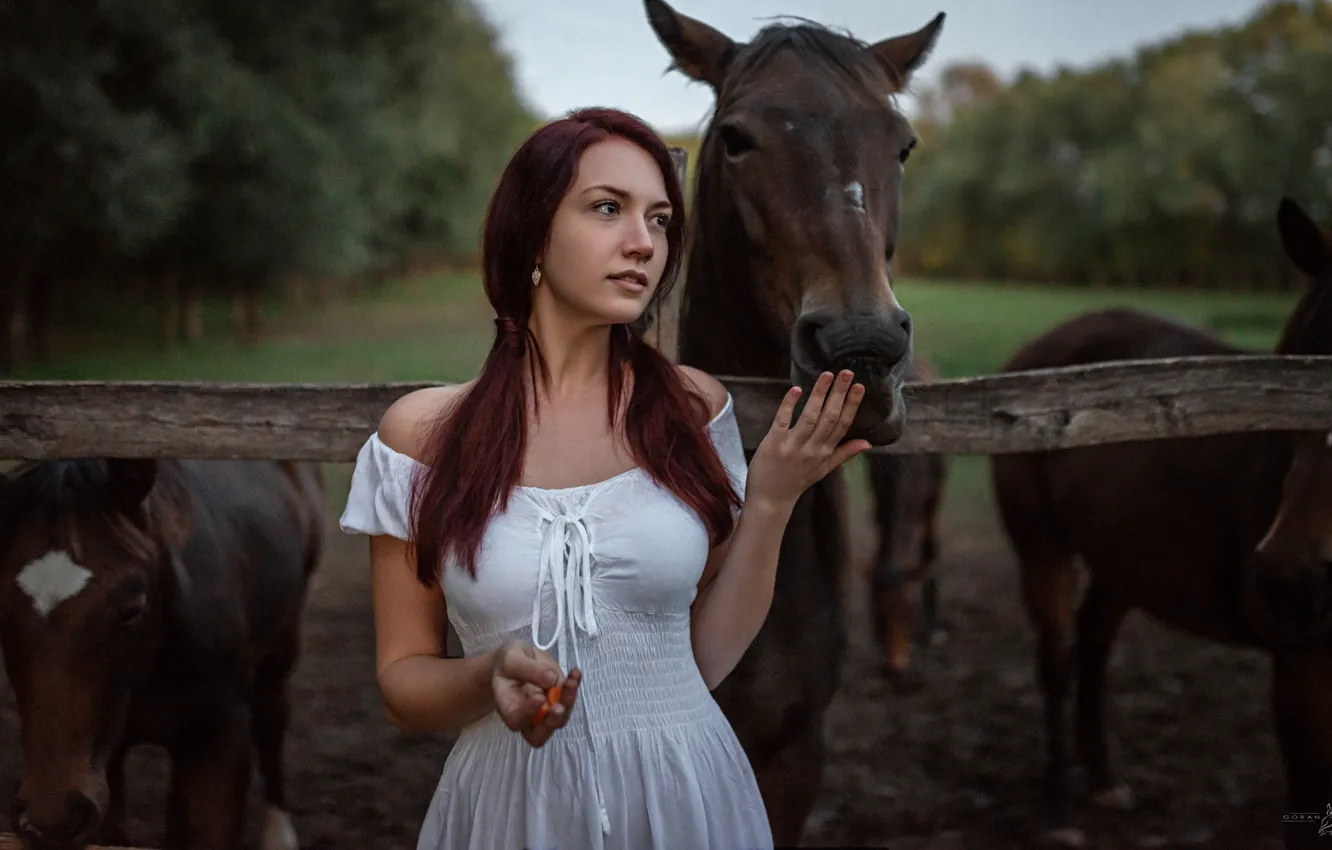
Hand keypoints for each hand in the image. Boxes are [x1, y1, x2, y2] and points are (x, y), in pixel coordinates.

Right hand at [490, 640, 581, 747]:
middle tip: (559, 707)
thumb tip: (551, 679)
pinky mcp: (558, 702)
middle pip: (538, 735)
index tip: (539, 697)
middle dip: (552, 721)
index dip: (528, 712)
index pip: (515, 719)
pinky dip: (574, 687)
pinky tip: (575, 673)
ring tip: (571, 681)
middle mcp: (525, 716)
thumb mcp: (512, 658)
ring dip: (568, 701)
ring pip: (559, 719)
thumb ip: (528, 668)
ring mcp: (544, 712)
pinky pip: (568, 701)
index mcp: (506, 705)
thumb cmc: (508, 664)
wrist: (517, 661)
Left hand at [745, 369, 871, 511]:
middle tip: (847, 372)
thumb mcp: (825, 469)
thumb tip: (867, 443)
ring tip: (827, 375)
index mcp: (825, 452)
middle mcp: (812, 449)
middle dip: (839, 393)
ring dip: (819, 394)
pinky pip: (782, 421)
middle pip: (830, 417)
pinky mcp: (774, 444)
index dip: (852, 404)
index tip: (859, 386)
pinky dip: (789, 405)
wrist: (771, 499)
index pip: (843, 424)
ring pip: (810, 416)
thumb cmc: (797, 481)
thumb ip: (845, 453)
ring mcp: (793, 447)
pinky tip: (796, 389)